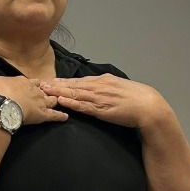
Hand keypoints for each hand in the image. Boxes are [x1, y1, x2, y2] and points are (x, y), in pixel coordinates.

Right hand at [0, 76, 67, 124]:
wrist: (2, 103)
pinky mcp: (43, 114)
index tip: (37, 86)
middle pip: (45, 91)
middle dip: (48, 92)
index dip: (35, 84)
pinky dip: (60, 116)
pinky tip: (66, 117)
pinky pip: (54, 115)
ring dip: (55, 101)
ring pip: (52, 101)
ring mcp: (40, 102)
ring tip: (59, 102)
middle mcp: (34, 90)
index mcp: (22, 81)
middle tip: (50, 94)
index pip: (33, 82)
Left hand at [40, 74, 167, 127]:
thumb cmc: (137, 98)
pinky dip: (72, 103)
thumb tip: (97, 86)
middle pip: (73, 85)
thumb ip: (107, 86)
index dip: (64, 81)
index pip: (79, 80)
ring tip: (46, 91)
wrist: (149, 106)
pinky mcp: (102, 110)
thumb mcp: (120, 87)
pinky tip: (61, 101)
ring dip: (59, 92)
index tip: (51, 81)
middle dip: (56, 85)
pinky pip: (84, 106)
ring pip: (75, 94)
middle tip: (40, 84)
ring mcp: (100, 98)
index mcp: (103, 80)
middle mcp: (99, 86)